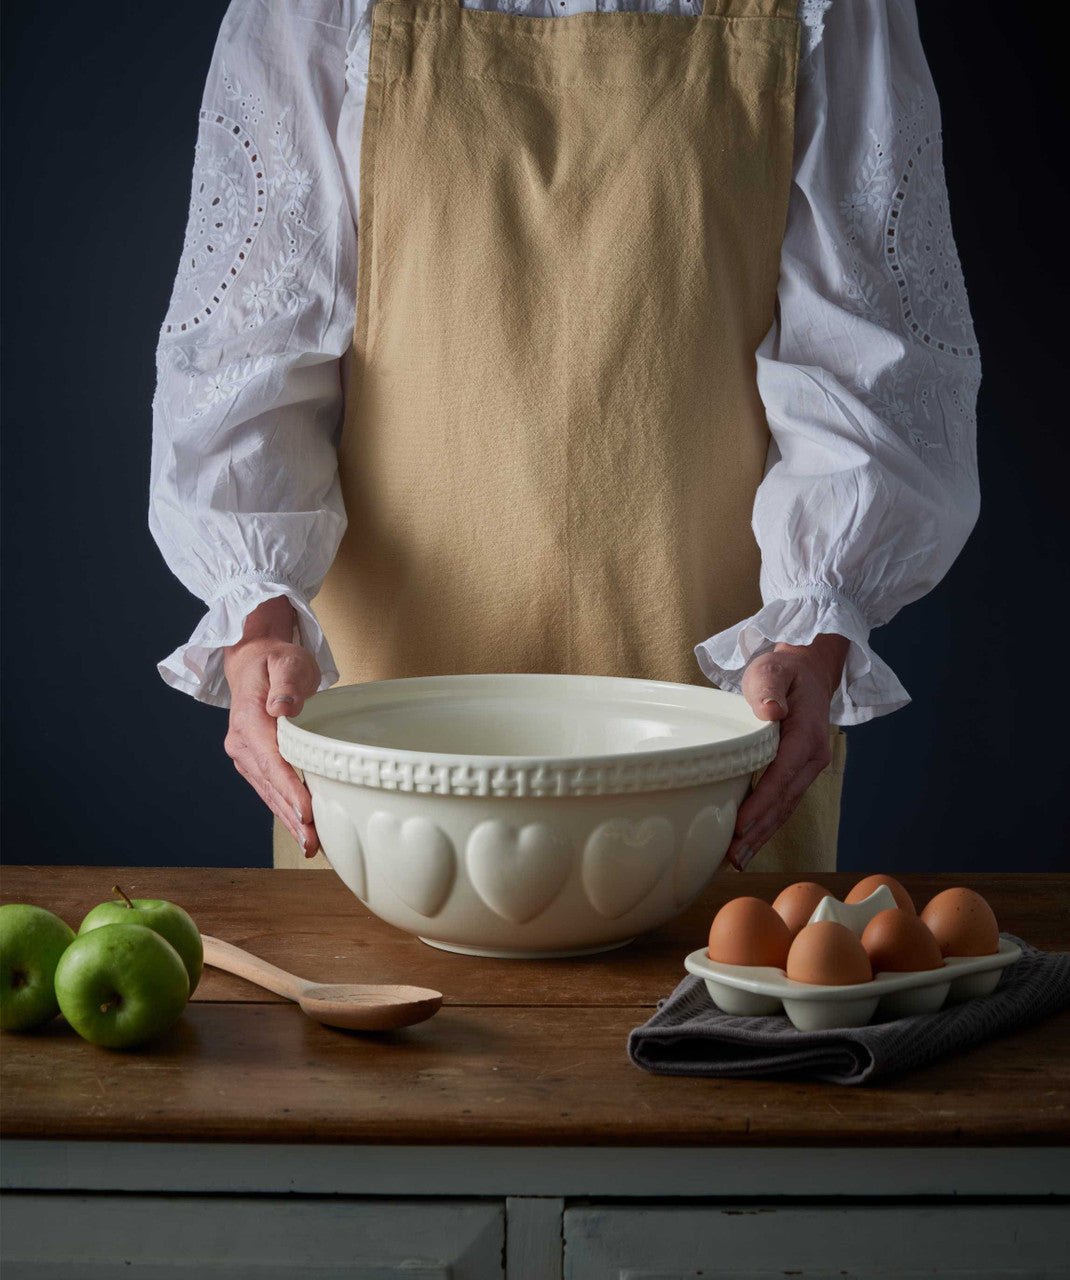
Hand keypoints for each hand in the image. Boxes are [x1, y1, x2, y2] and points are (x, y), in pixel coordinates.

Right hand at [222, 595, 321, 857]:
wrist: (254, 661)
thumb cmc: (276, 659)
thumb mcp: (286, 661)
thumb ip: (286, 683)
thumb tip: (282, 708)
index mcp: (249, 718)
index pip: (272, 760)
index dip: (289, 788)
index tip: (306, 811)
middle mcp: (241, 742)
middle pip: (270, 784)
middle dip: (291, 815)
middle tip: (312, 842)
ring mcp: (245, 754)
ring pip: (269, 792)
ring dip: (288, 819)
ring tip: (310, 845)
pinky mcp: (254, 761)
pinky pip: (270, 788)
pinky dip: (285, 809)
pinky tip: (301, 828)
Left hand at [722, 632, 848, 871]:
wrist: (808, 671)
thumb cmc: (785, 671)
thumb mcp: (773, 669)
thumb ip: (770, 688)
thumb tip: (771, 711)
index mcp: (806, 735)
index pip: (781, 775)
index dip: (761, 803)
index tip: (739, 825)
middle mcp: (813, 757)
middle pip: (784, 801)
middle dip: (758, 831)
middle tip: (732, 857)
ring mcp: (808, 768)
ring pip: (785, 808)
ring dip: (762, 835)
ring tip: (737, 860)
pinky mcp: (798, 773)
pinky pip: (783, 803)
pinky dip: (767, 825)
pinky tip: (748, 842)